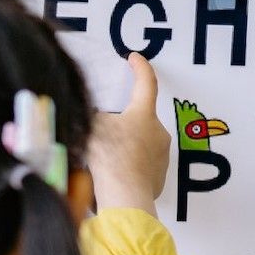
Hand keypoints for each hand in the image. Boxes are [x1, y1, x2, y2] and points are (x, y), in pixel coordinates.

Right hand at [85, 53, 168, 215]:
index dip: (139, 67)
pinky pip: (142, 167)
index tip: (134, 57)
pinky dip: (129, 168)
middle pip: (139, 120)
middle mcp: (158, 131)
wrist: (124, 197)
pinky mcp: (160, 178)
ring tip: (104, 163)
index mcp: (143, 114)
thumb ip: (94, 117)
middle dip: (123, 124)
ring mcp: (162, 155)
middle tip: (103, 135)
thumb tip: (93, 116)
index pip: (145, 83)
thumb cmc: (108, 158)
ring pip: (140, 145)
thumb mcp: (92, 128)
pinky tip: (113, 177)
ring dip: (125, 148)